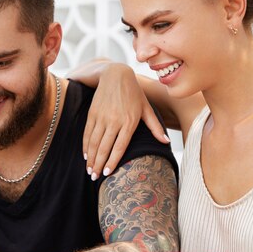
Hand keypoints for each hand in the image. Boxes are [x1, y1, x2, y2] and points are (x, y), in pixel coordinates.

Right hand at [84, 63, 168, 178]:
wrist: (116, 75)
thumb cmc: (134, 93)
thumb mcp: (147, 108)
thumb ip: (155, 127)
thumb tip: (167, 143)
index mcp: (129, 122)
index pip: (119, 147)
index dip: (112, 161)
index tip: (108, 173)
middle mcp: (114, 120)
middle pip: (104, 147)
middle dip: (98, 164)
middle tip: (94, 177)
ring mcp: (102, 117)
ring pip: (93, 142)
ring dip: (90, 158)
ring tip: (89, 170)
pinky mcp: (92, 113)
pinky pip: (87, 133)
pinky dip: (85, 145)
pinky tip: (85, 155)